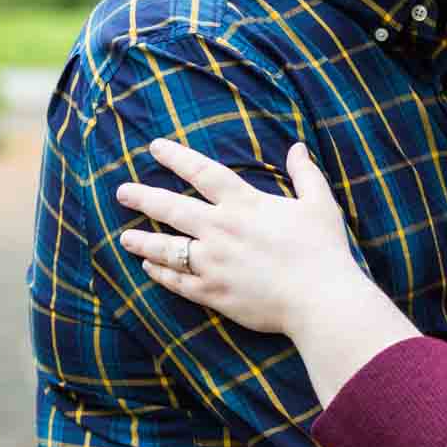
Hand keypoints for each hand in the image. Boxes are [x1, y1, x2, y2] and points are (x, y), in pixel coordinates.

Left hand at [116, 137, 356, 333]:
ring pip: (167, 248)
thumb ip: (305, 173)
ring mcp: (214, 263)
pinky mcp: (214, 293)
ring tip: (125, 237)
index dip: (177, 157)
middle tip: (121, 191)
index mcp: (245, 205)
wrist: (320, 300)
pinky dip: (161, 274)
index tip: (155, 147)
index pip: (203, 173)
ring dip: (143, 241)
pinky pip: (178, 282)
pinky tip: (149, 269)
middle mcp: (222, 230)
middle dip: (143, 198)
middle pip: (172, 208)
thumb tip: (297, 147)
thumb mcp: (319, 204)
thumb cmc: (324, 250)